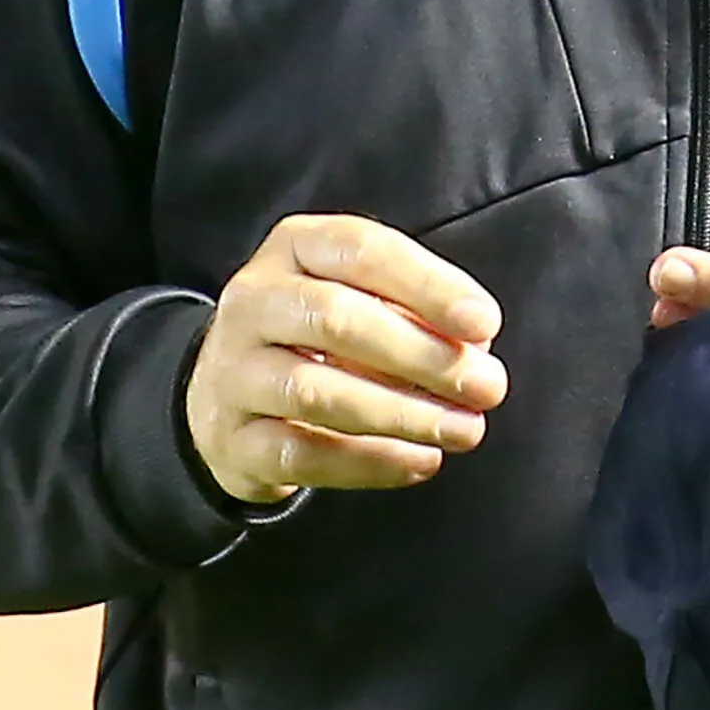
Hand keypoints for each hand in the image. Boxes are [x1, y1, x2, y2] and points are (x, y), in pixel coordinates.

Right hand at [186, 214, 507, 502]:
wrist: (225, 399)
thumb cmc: (315, 338)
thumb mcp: (358, 298)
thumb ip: (415, 311)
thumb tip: (476, 346)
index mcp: (294, 248)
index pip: (361, 250)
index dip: (427, 285)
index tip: (484, 323)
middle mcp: (254, 300)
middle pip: (336, 318)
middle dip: (422, 355)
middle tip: (485, 385)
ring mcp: (234, 370)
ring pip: (315, 391)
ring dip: (401, 414)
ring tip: (462, 430)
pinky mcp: (233, 438)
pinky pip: (302, 453)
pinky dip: (370, 461)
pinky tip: (420, 461)